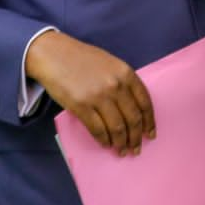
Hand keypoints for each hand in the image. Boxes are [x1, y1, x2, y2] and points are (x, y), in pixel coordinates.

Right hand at [25, 30, 154, 156]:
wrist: (53, 54)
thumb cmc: (81, 58)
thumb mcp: (110, 63)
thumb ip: (123, 82)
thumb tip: (132, 108)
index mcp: (126, 73)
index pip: (145, 103)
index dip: (149, 122)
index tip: (150, 134)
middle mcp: (115, 85)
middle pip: (133, 119)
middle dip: (136, 137)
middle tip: (135, 149)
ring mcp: (98, 96)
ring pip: (117, 127)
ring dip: (121, 143)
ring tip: (121, 150)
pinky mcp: (81, 106)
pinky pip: (98, 129)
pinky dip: (104, 140)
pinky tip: (106, 144)